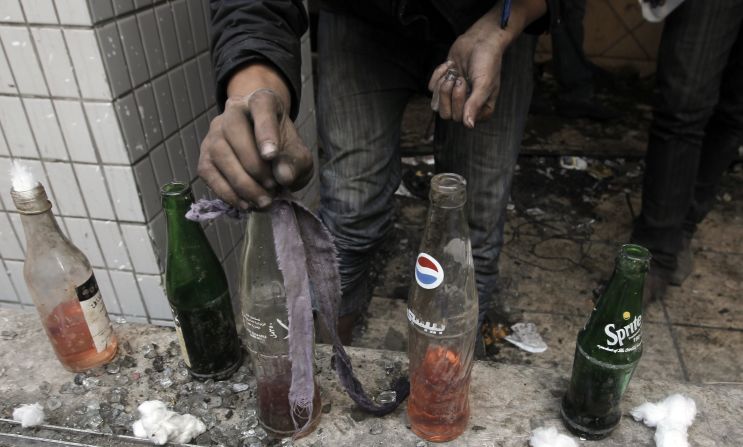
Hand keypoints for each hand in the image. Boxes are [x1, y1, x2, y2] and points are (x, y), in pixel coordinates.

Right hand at [198, 64, 312, 208]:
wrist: (269, 152)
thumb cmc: (284, 148)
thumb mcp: (299, 155)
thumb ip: (295, 163)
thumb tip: (283, 176)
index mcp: (262, 102)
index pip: (261, 105)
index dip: (265, 131)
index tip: (272, 155)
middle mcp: (233, 112)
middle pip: (233, 129)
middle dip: (253, 164)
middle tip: (271, 187)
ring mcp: (214, 133)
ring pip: (219, 153)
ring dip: (242, 182)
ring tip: (263, 200)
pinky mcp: (205, 156)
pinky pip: (209, 173)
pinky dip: (227, 192)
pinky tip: (245, 204)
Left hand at [429, 0, 546, 127]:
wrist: (480, 39)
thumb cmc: (487, 61)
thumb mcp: (484, 84)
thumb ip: (474, 105)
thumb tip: (468, 126)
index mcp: (480, 110)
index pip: (459, 119)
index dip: (457, 101)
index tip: (465, 82)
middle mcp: (467, 107)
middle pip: (445, 114)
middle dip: (448, 94)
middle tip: (458, 77)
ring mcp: (454, 96)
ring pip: (436, 105)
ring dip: (442, 87)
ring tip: (453, 72)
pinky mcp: (444, 84)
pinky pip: (431, 89)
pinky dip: (438, 75)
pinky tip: (450, 65)